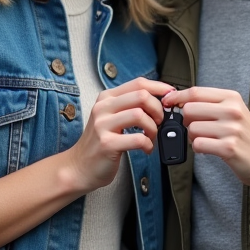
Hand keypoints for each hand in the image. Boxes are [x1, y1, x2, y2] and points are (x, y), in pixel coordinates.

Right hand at [65, 77, 174, 192]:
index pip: (138, 83)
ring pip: (140, 115)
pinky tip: (146, 149)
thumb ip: (130, 106)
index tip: (171, 97)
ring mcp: (103, 125)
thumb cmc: (100, 142)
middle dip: (158, 110)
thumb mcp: (111, 117)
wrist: (79, 167)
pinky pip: (138, 139)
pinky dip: (148, 144)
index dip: (160, 88)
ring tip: (151, 137)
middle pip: (142, 96)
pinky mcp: (107, 144)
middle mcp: (103, 108)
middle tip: (158, 122)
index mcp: (107, 98)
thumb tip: (160, 100)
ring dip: (153, 128)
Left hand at [161, 87, 249, 196]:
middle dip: (186, 121)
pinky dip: (198, 149)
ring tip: (207, 140)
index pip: (195, 92)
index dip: (177, 97)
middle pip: (189, 109)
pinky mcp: (228, 148)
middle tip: (195, 129)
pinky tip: (209, 149)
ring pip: (192, 128)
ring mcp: (231, 129)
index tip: (168, 102)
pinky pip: (198, 144)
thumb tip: (178, 101)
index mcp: (232, 98)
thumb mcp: (234, 113)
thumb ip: (211, 105)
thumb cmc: (247, 138)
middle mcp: (232, 111)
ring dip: (193, 137)